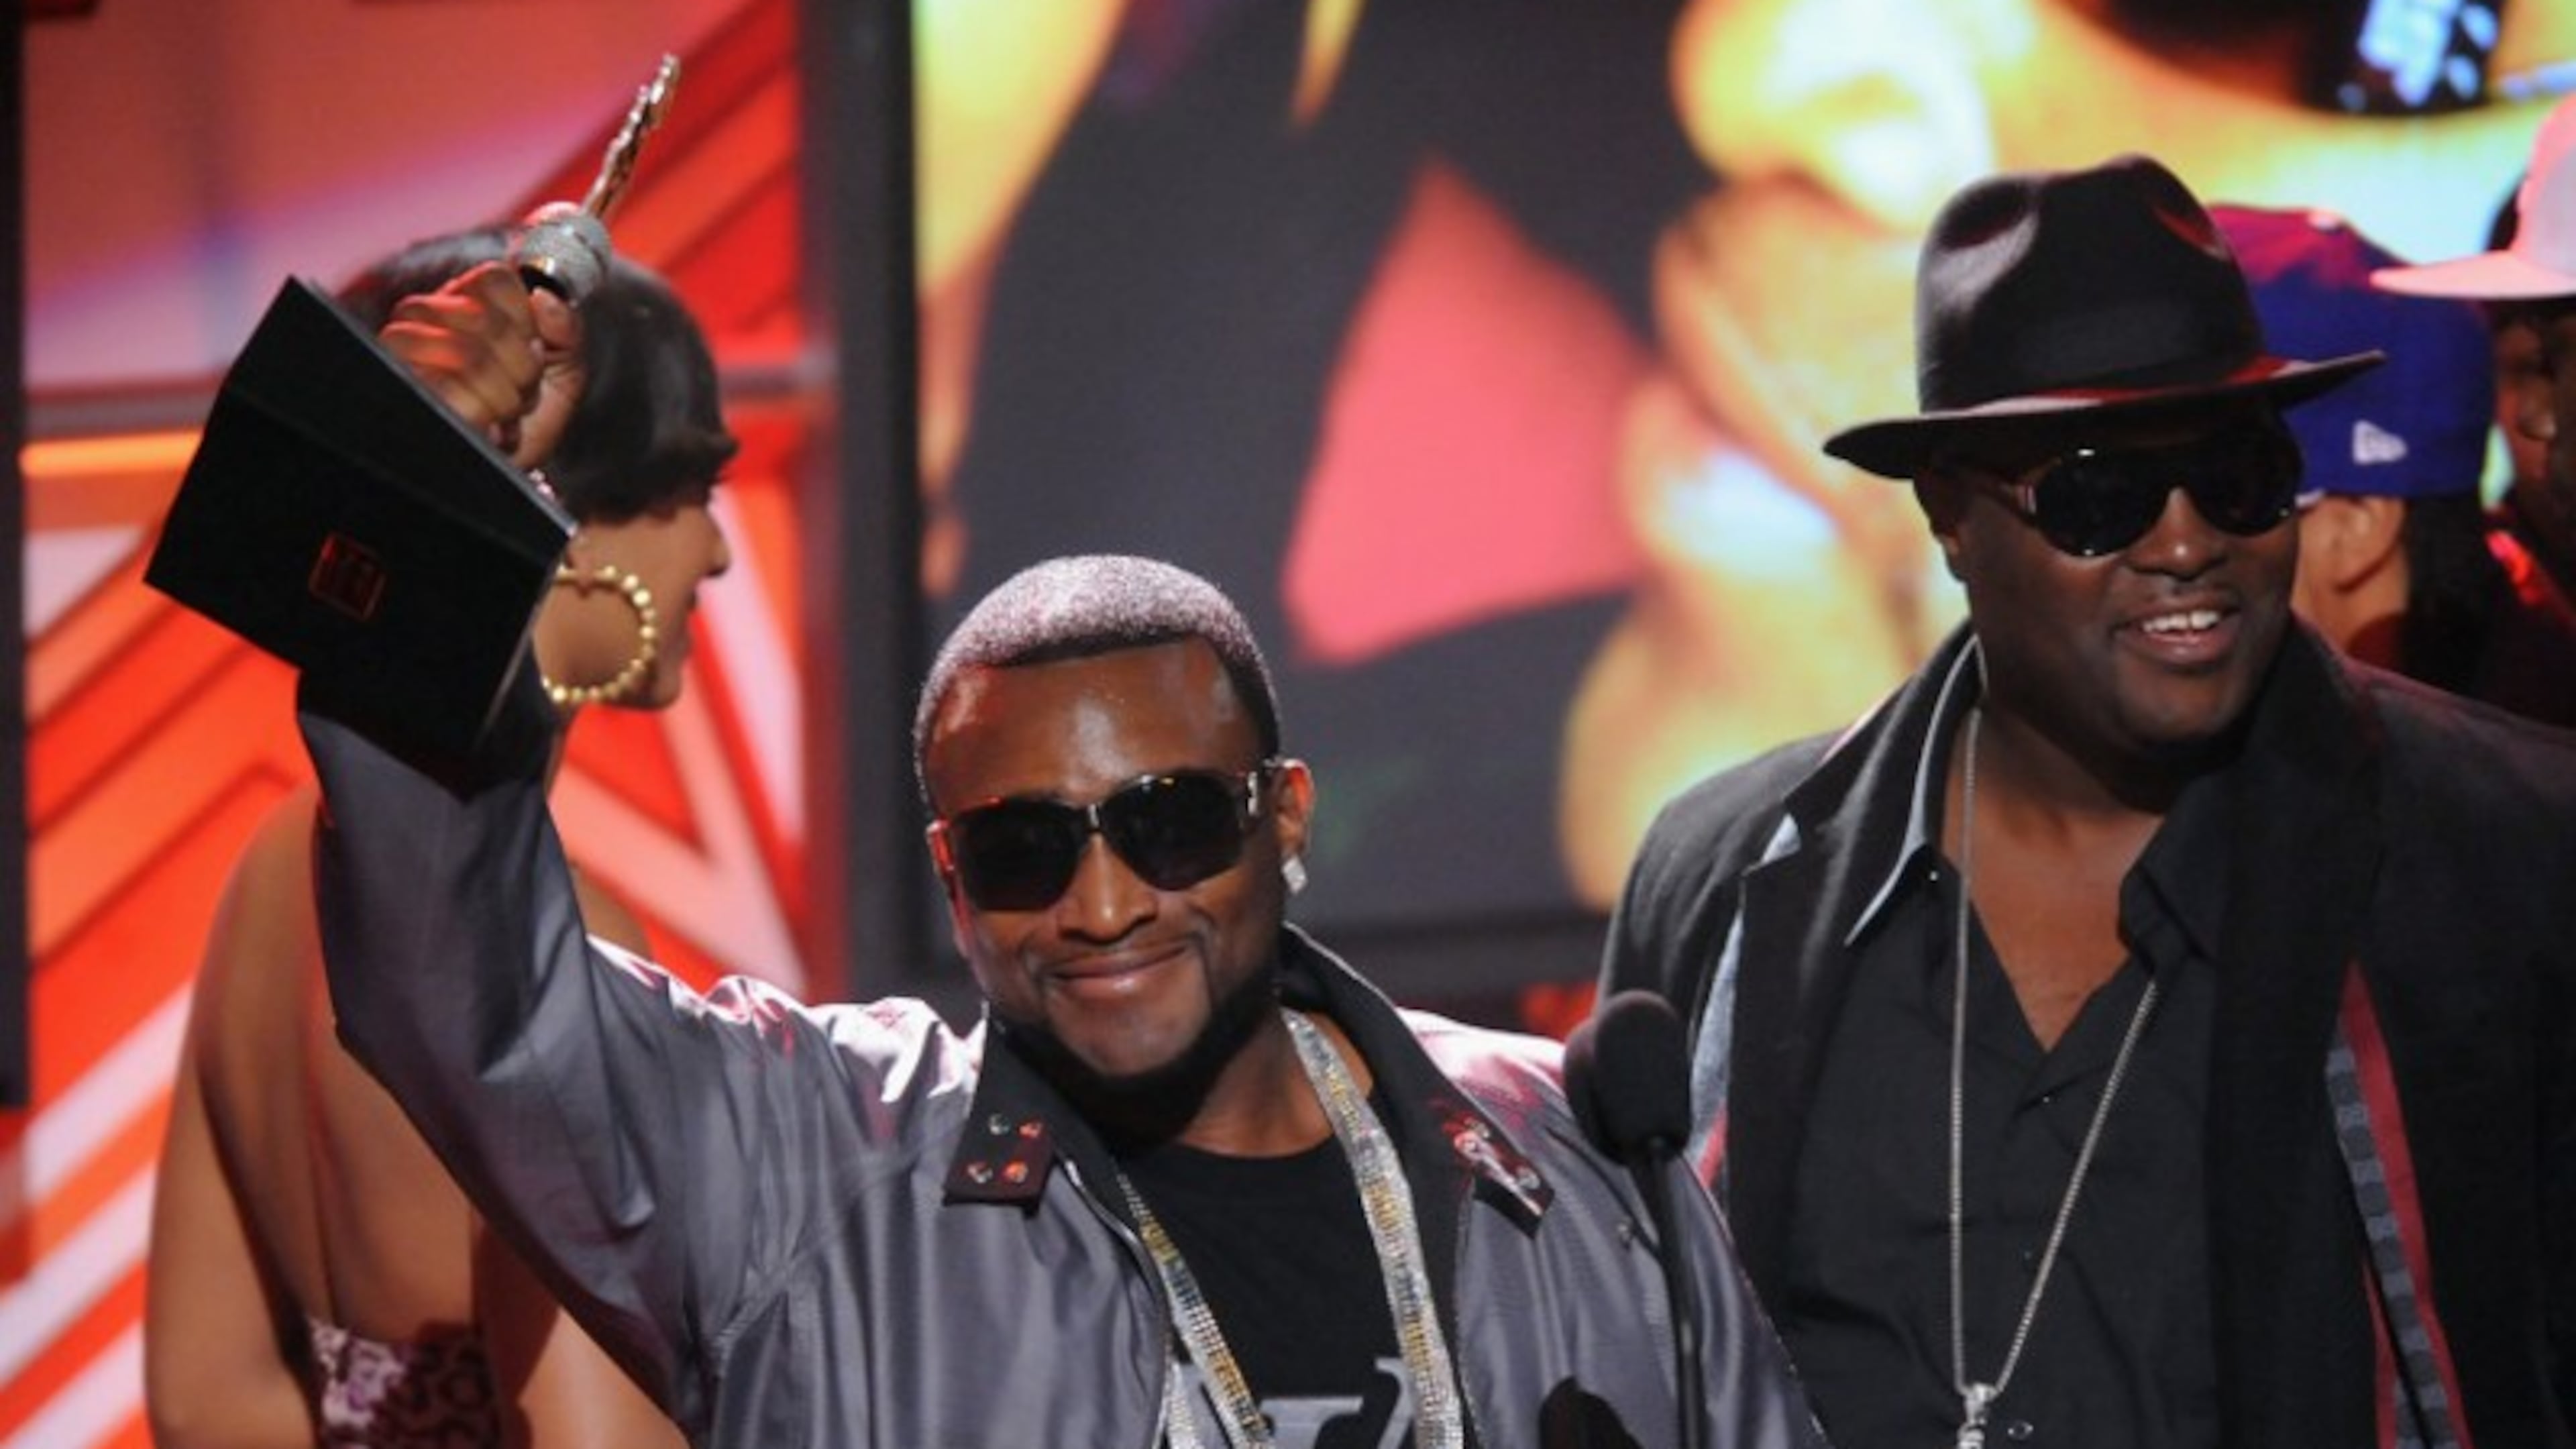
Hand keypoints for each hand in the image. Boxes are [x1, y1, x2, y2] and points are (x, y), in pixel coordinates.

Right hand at [378, 262, 584, 469]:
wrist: (504, 470)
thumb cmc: (525, 417)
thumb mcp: (563, 370)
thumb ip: (566, 329)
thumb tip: (545, 299)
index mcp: (465, 299)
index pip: (495, 278)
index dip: (526, 321)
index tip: (532, 351)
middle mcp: (424, 315)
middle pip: (486, 320)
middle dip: (521, 368)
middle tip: (518, 392)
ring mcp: (403, 350)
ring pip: (467, 355)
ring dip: (503, 396)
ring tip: (500, 411)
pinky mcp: (398, 387)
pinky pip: (449, 392)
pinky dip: (482, 417)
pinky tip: (485, 427)